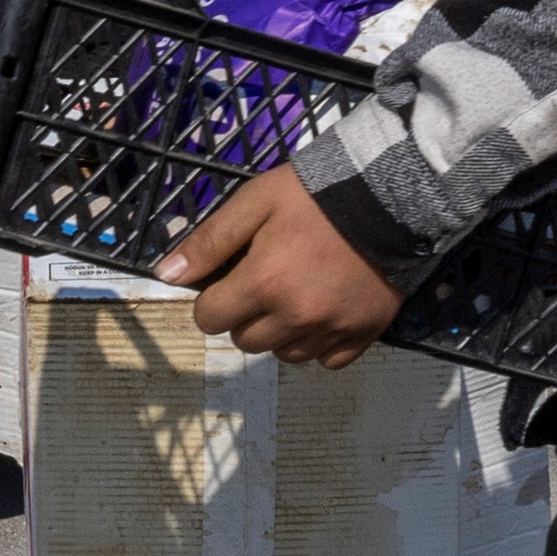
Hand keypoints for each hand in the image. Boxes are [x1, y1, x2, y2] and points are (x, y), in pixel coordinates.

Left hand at [159, 163, 397, 368]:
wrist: (391, 195)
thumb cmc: (314, 194)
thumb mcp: (255, 202)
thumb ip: (210, 241)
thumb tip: (165, 275)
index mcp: (263, 282)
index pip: (210, 319)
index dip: (212, 299)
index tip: (228, 280)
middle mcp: (295, 316)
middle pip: (245, 340)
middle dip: (245, 315)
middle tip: (265, 282)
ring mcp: (332, 329)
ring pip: (284, 355)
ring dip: (280, 333)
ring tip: (295, 296)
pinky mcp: (364, 334)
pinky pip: (327, 361)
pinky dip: (319, 344)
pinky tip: (324, 313)